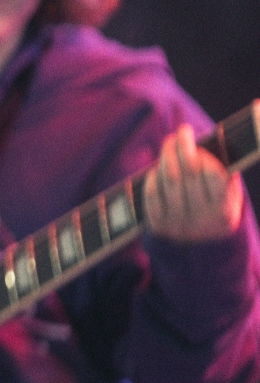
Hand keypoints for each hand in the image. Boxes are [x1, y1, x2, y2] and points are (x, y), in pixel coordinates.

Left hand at [143, 123, 244, 243]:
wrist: (200, 249)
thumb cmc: (215, 208)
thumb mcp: (229, 196)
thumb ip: (225, 173)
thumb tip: (214, 141)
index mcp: (224, 210)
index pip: (212, 174)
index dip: (201, 152)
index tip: (193, 136)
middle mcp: (202, 219)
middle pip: (188, 173)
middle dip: (182, 147)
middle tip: (180, 132)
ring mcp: (178, 224)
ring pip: (169, 180)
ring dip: (167, 157)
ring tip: (169, 145)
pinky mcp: (159, 226)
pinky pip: (152, 194)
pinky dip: (154, 177)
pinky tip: (157, 168)